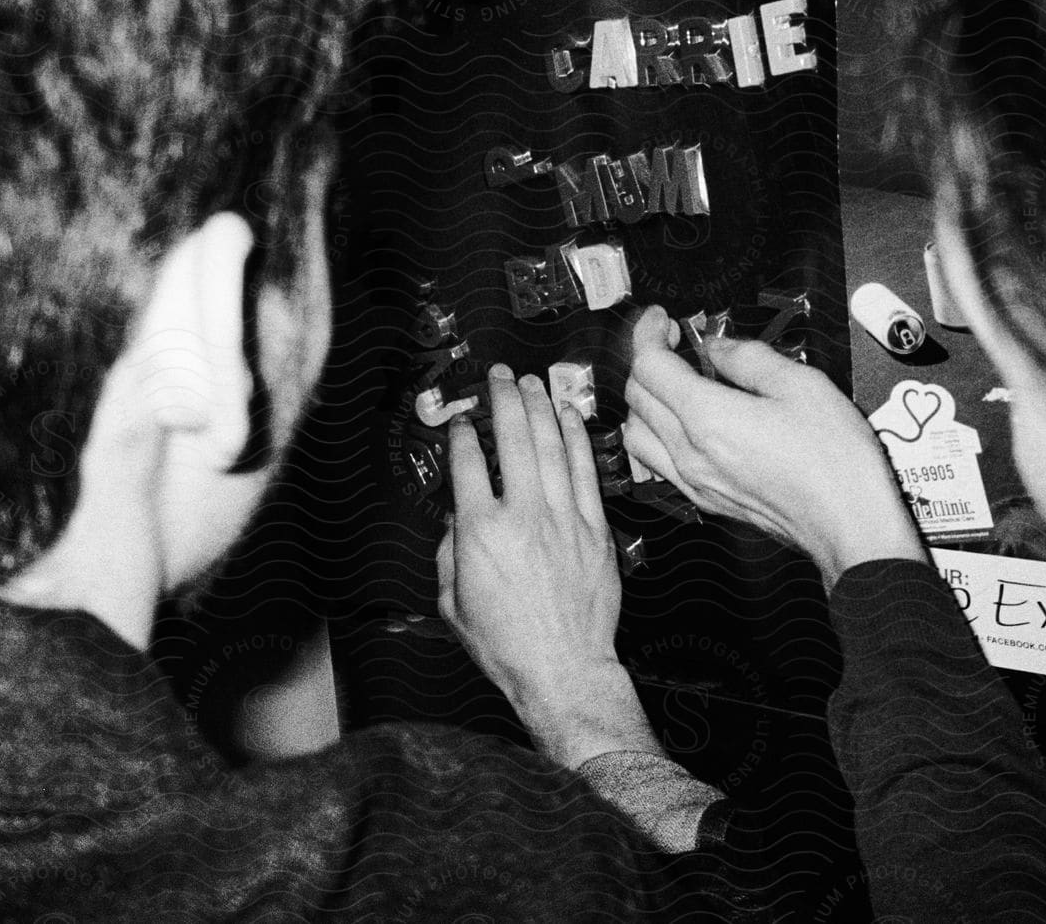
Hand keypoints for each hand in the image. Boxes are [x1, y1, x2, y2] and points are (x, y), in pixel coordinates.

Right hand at [437, 363, 661, 768]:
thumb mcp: (453, 602)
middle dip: (503, 399)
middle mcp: (522, 515)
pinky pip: (586, 471)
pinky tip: (569, 415)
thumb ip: (450, 553)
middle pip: (512, 439)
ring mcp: (563, 518)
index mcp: (480, 532)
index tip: (459, 421)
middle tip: (499, 375)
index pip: (467, 465)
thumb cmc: (505, 644)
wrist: (563, 670)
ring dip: (539, 407)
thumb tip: (459, 518)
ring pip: (551, 446)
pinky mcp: (595, 528)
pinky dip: (577, 438)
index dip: (460, 435)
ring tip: (531, 383)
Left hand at [624, 306, 926, 588]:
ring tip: (673, 382)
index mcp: (708, 419)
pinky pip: (658, 463)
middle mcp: (690, 453)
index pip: (649, 366)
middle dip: (647, 360)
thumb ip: (750, 358)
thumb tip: (717, 346)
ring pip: (637, 434)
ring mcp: (695, 481)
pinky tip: (687, 423)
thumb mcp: (801, 385)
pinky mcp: (707, 500)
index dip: (648, 333)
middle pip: (637, 398)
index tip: (661, 319)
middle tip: (673, 342)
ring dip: (645, 401)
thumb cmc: (834, 461)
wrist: (849, 525)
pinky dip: (658, 433)